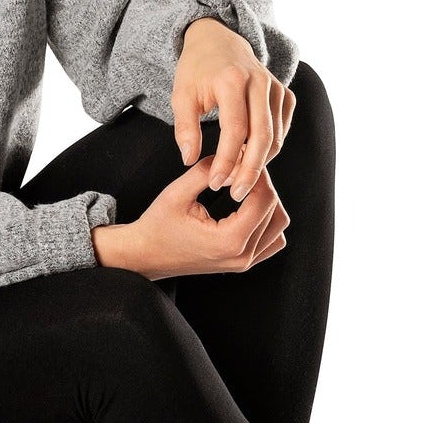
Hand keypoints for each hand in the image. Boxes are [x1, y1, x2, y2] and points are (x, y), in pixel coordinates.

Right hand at [96, 162, 290, 279]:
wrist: (143, 255)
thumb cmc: (157, 225)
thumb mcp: (177, 192)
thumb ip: (209, 171)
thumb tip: (238, 158)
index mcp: (228, 241)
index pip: (265, 200)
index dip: (258, 174)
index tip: (243, 160)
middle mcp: (241, 256)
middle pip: (276, 211)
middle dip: (263, 185)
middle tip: (242, 170)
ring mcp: (243, 263)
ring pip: (278, 226)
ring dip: (267, 203)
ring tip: (245, 188)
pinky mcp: (241, 263)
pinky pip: (271, 240)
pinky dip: (266, 221)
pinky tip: (246, 208)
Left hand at [172, 17, 295, 202]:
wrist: (217, 41)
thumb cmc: (196, 70)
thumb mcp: (181, 96)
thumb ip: (185, 128)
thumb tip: (190, 160)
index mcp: (232, 80)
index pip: (235, 130)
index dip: (227, 160)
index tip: (215, 182)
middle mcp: (260, 82)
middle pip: (263, 137)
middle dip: (250, 170)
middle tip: (235, 194)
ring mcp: (276, 87)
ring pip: (276, 137)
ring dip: (260, 163)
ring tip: (239, 181)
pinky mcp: (285, 94)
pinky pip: (282, 130)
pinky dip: (269, 150)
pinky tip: (250, 162)